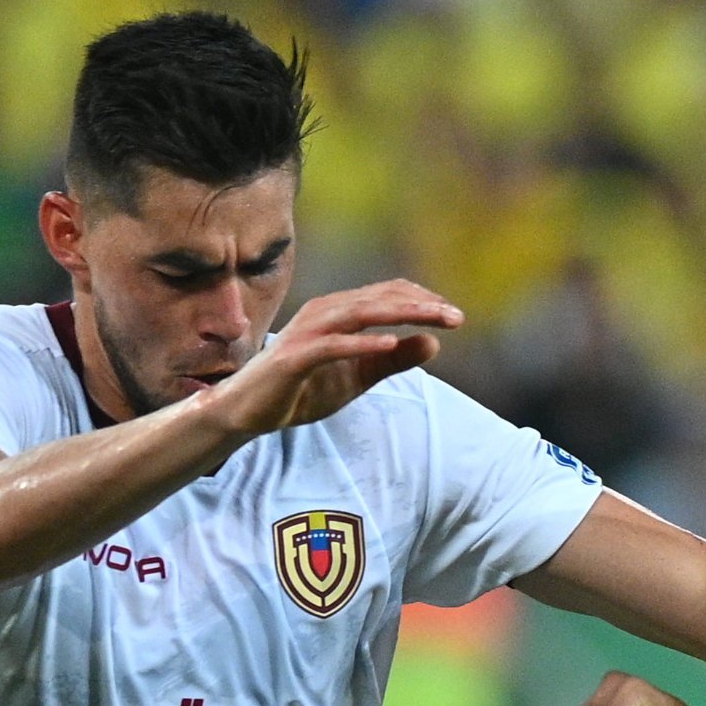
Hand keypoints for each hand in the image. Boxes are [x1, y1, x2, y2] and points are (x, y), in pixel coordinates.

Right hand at [204, 279, 461, 436]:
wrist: (249, 411)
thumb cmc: (303, 388)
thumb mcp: (359, 376)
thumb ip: (393, 359)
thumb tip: (434, 342)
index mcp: (339, 313)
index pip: (387, 295)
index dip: (422, 301)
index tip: (454, 316)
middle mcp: (324, 313)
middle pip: (379, 299)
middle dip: (420, 305)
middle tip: (456, 317)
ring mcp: (308, 333)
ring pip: (358, 313)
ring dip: (398, 314)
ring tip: (433, 319)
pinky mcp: (294, 357)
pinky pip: (332, 345)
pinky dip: (361, 342)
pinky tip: (389, 343)